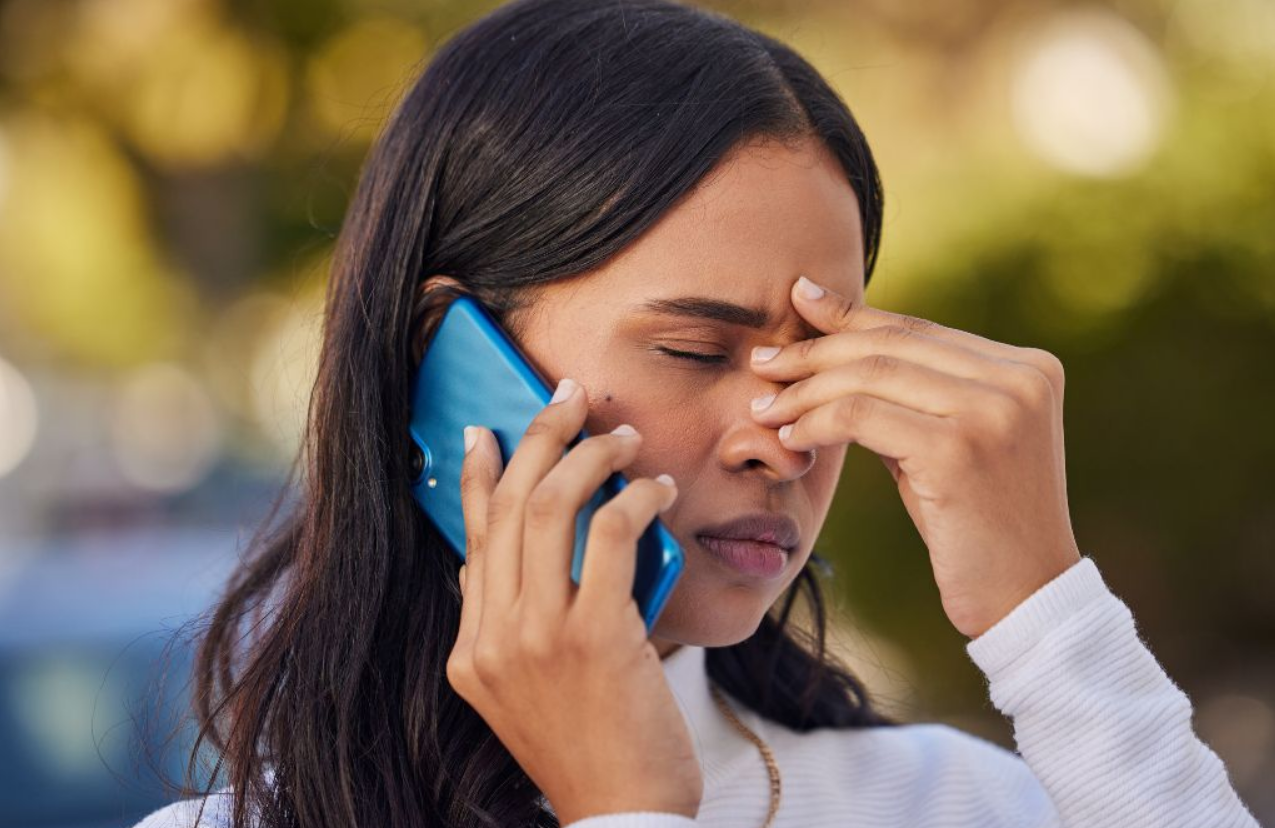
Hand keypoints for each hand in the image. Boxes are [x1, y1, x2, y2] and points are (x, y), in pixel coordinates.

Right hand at [445, 378, 702, 823]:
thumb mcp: (527, 694)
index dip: (475, 475)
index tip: (485, 429)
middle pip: (506, 507)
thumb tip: (512, 558)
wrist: (622, 818)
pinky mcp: (595, 637)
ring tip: (623, 436)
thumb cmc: (591, 750)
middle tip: (571, 401)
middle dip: (538, 439)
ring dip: (591, 457)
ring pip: (550, 507)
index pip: (469, 539)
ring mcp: (537, 638)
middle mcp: (492, 639)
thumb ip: (511, 627)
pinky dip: (637, 497)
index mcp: (471, 651)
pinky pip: (612, 535)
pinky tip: (660, 489)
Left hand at [750, 276, 1081, 637]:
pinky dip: (816, 422)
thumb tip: (835, 339)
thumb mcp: (948, 442)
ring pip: (870, 376)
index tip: (798, 300)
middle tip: (763, 363)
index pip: (917, 330)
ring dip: (805, 390)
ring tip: (764, 407)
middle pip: (890, 346)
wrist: (1026, 598)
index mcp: (1028, 367)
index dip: (850, 316)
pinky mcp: (959, 450)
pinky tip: (791, 437)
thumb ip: (911, 393)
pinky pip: (862, 416)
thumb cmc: (975, 523)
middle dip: (815, 352)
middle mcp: (1019, 379)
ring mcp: (995, 411)